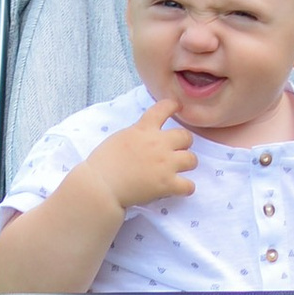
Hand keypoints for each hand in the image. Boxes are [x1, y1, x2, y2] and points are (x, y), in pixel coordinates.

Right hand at [79, 103, 197, 211]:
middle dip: (183, 143)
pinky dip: (186, 187)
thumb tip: (145, 139)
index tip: (177, 106)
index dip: (173, 106)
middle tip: (175, 151)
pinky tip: (180, 188)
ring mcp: (165, 164)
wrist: (101, 185)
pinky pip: (189, 185)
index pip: (163, 108)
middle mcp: (158, 143)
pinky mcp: (167, 184)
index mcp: (143, 129)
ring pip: (192, 159)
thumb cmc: (103, 163)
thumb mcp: (120, 138)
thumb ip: (137, 134)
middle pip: (185, 136)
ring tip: (179, 170)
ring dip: (187, 164)